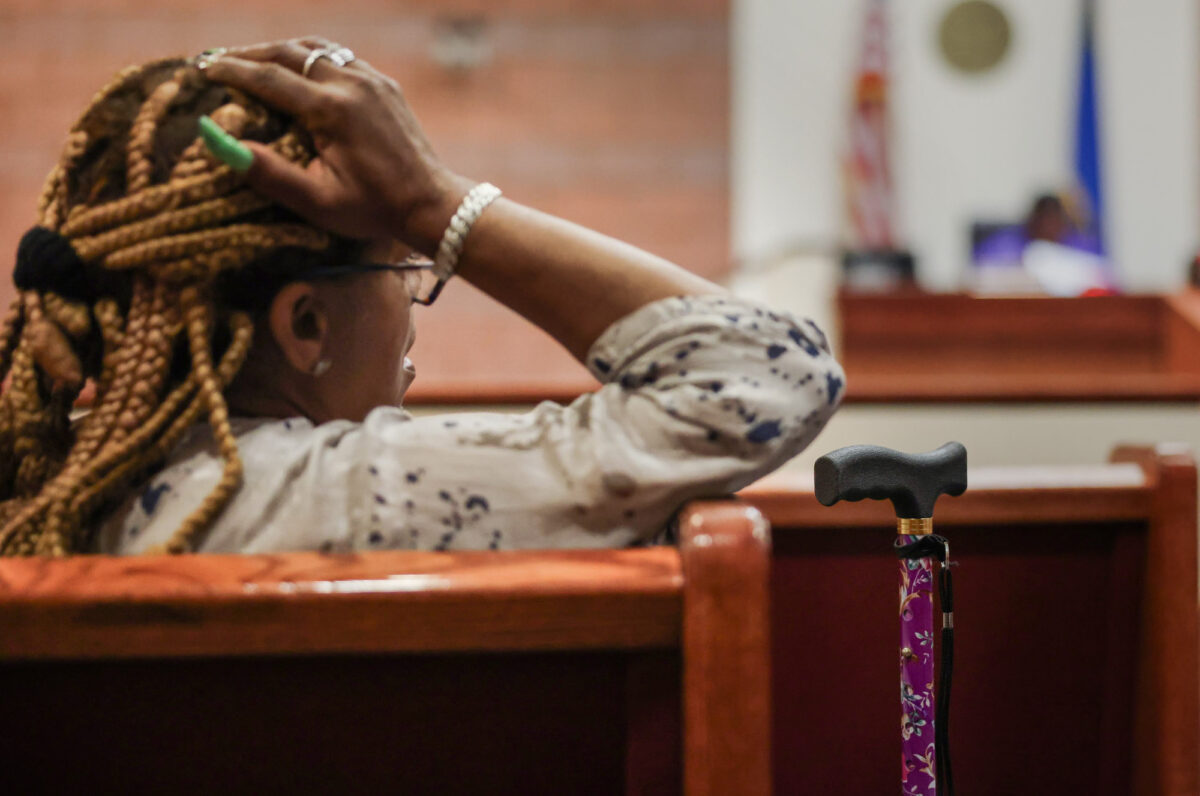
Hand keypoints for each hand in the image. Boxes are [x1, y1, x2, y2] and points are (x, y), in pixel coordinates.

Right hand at [204, 37, 468, 249]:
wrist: (431, 204)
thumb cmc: (374, 210)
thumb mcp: (317, 202)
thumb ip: (269, 173)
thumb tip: (219, 142)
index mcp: (332, 109)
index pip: (268, 77)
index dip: (231, 71)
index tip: (201, 69)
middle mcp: (352, 84)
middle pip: (289, 52)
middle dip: (249, 54)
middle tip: (217, 60)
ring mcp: (372, 80)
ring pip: (316, 48)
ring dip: (280, 51)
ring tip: (251, 59)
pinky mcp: (385, 85)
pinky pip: (340, 58)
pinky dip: (311, 57)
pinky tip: (297, 69)